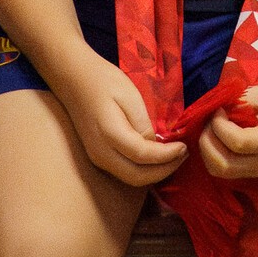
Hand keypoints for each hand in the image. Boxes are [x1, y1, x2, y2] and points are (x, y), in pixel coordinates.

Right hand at [58, 54, 186, 186]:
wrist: (72, 78)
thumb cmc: (103, 80)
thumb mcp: (129, 95)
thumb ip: (143, 124)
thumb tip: (156, 146)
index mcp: (109, 133)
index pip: (143, 156)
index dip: (167, 156)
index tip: (184, 146)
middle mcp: (100, 153)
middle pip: (137, 177)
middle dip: (164, 171)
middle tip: (183, 155)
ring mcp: (97, 157)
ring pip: (131, 178)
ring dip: (155, 173)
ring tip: (174, 157)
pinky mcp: (97, 156)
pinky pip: (124, 171)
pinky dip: (143, 170)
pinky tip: (156, 156)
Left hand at [194, 81, 257, 179]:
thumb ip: (237, 102)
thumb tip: (212, 111)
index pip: (237, 143)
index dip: (219, 125)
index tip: (219, 108)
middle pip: (222, 164)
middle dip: (207, 140)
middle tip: (211, 119)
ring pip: (219, 171)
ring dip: (208, 150)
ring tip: (213, 127)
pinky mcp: (254, 171)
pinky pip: (225, 169)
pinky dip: (213, 155)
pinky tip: (218, 136)